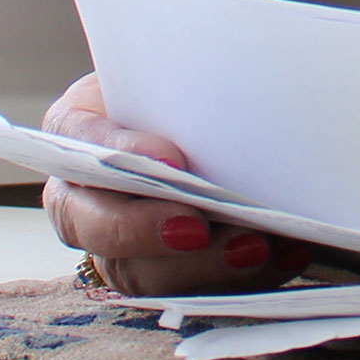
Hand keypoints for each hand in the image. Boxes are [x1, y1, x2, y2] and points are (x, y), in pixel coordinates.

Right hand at [38, 74, 310, 297]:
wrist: (206, 114)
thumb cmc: (182, 84)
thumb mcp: (173, 66)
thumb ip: (182, 80)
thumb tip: (230, 79)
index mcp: (75, 135)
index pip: (81, 146)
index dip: (120, 155)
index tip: (171, 160)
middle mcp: (84, 198)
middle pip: (92, 227)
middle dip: (146, 231)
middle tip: (200, 228)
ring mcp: (118, 246)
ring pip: (138, 274)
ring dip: (199, 267)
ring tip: (256, 247)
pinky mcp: (166, 276)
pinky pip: (192, 293)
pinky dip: (241, 279)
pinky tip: (284, 255)